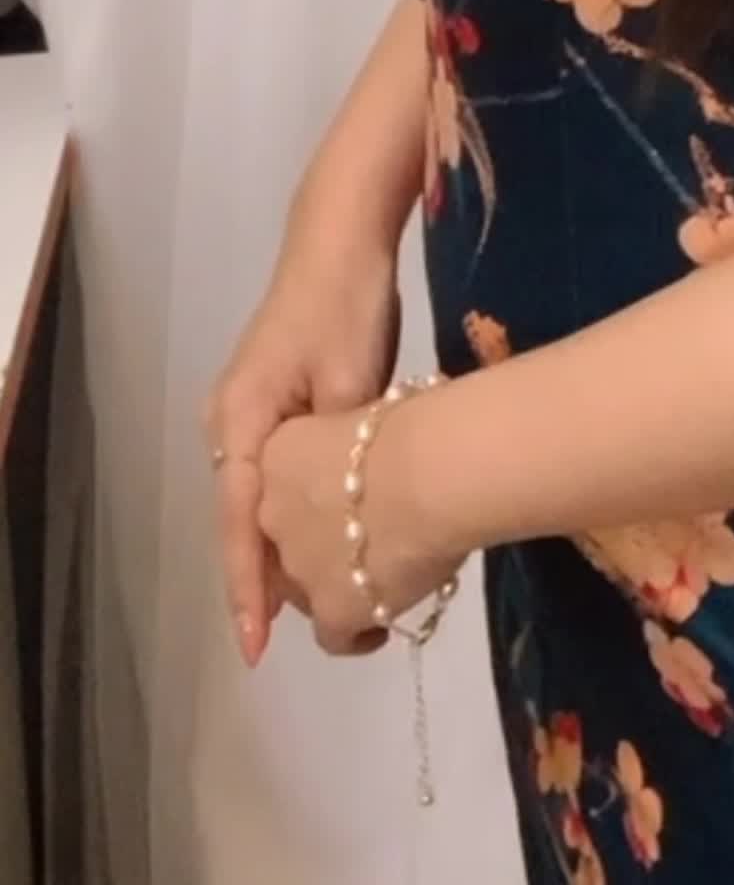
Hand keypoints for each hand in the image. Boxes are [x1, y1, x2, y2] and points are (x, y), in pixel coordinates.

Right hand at [201, 236, 402, 666]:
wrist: (341, 238)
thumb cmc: (345, 304)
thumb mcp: (352, 381)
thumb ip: (341, 452)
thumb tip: (350, 513)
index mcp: (239, 421)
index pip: (239, 524)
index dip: (248, 588)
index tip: (256, 646)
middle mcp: (230, 424)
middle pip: (244, 521)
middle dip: (265, 581)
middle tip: (298, 644)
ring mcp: (248, 413)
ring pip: (261, 503)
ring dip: (282, 551)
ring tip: (314, 613)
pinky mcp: (274, 403)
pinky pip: (276, 477)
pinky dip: (293, 515)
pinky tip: (322, 546)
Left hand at [257, 400, 456, 657]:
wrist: (435, 471)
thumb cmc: (417, 427)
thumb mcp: (372, 417)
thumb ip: (357, 450)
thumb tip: (380, 465)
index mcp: (280, 453)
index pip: (284, 484)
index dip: (317, 495)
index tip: (349, 496)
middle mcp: (273, 513)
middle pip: (289, 540)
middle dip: (322, 544)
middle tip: (369, 537)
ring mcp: (299, 566)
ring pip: (306, 589)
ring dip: (337, 586)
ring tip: (382, 582)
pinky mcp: (331, 610)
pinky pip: (333, 637)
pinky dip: (355, 635)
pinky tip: (380, 629)